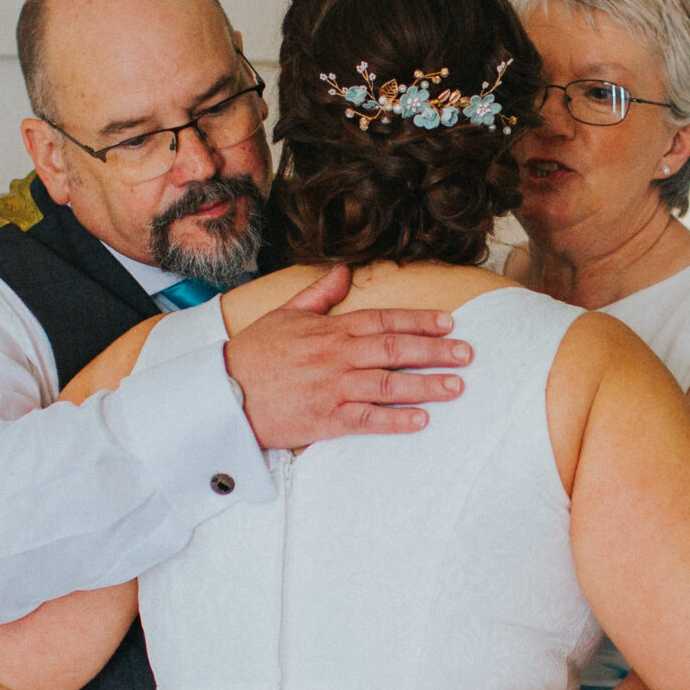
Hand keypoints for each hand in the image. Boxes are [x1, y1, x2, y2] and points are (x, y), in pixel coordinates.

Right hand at [223, 265, 474, 450]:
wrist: (222, 392)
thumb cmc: (253, 354)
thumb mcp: (285, 314)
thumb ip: (319, 294)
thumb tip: (342, 270)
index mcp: (330, 330)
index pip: (383, 320)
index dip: (419, 321)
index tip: (449, 323)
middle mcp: (336, 356)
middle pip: (395, 349)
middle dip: (435, 350)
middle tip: (467, 354)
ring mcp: (332, 387)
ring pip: (387, 383)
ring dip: (425, 385)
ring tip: (456, 387)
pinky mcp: (324, 419)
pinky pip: (367, 418)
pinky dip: (395, 419)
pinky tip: (421, 420)